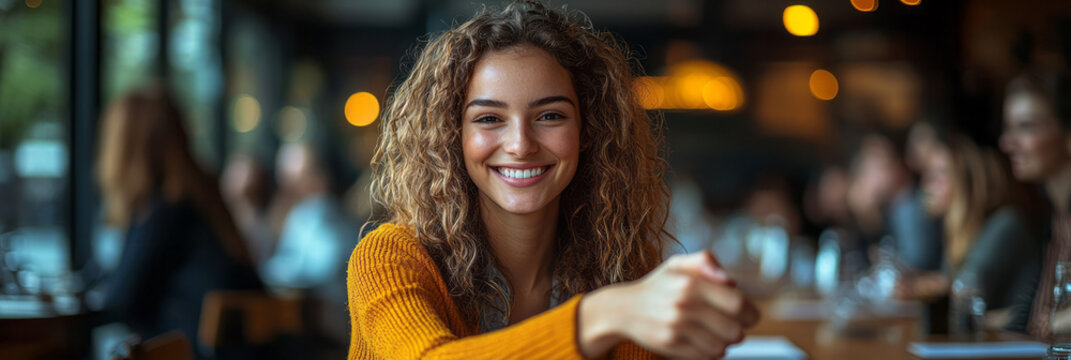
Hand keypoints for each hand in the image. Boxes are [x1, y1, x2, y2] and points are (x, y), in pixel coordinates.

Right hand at [579, 251, 759, 358]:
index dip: (751, 313)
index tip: (749, 316)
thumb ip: (706, 262)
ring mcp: (676, 326)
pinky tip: (703, 342)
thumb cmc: (659, 286)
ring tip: (716, 335)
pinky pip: (705, 356)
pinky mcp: (669, 344)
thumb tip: (731, 280)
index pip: (738, 304)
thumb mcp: (678, 264)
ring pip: (721, 347)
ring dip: (724, 343)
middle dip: (739, 331)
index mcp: (691, 281)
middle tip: (732, 327)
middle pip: (734, 330)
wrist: (623, 308)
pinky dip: (710, 352)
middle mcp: (684, 304)